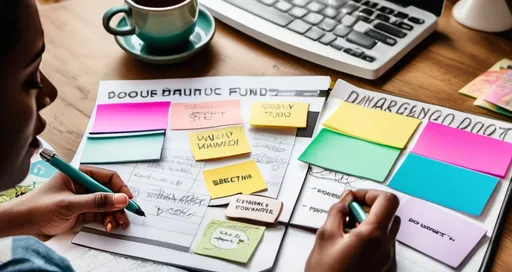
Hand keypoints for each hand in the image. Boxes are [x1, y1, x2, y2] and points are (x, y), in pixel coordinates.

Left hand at [0, 165, 132, 238]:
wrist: (22, 224)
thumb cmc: (38, 208)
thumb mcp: (69, 204)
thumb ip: (97, 201)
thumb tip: (121, 199)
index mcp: (79, 174)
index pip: (106, 176)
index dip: (119, 187)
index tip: (128, 199)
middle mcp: (83, 185)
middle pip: (110, 192)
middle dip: (119, 204)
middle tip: (127, 215)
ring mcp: (84, 199)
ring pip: (107, 205)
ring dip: (115, 214)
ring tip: (118, 224)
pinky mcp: (83, 212)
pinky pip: (102, 214)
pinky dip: (108, 220)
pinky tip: (109, 226)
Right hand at [305, 190, 399, 271]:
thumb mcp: (325, 236)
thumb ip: (337, 211)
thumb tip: (346, 199)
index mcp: (373, 235)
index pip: (387, 200)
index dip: (369, 193)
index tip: (353, 198)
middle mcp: (386, 247)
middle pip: (389, 213)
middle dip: (368, 208)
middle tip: (347, 214)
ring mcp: (388, 259)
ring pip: (386, 229)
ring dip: (369, 223)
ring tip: (346, 232)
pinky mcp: (385, 268)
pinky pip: (383, 245)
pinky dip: (370, 238)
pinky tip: (350, 246)